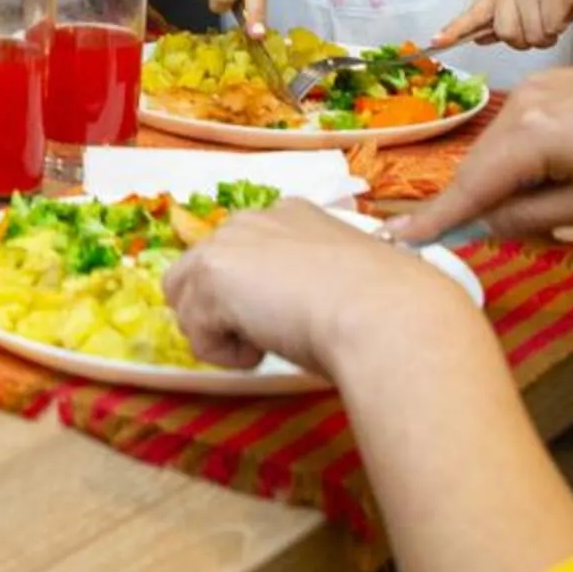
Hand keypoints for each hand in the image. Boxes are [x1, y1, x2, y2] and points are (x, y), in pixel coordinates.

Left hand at [165, 201, 478, 374]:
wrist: (383, 312)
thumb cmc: (382, 307)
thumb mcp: (344, 282)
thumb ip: (310, 283)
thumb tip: (295, 315)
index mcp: (291, 215)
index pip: (241, 253)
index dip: (250, 293)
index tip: (281, 317)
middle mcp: (254, 219)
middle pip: (200, 274)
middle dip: (222, 313)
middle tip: (270, 335)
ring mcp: (227, 243)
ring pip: (189, 306)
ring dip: (225, 337)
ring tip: (272, 341)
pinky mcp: (210, 274)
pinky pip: (196, 336)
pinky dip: (227, 356)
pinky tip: (266, 348)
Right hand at [386, 66, 572, 244]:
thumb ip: (528, 216)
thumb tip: (485, 223)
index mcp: (531, 133)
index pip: (470, 185)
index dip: (435, 217)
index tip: (397, 239)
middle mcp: (523, 102)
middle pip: (476, 164)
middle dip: (466, 202)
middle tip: (452, 241)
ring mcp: (537, 87)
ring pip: (494, 146)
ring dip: (493, 181)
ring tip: (510, 218)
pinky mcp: (552, 83)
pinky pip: (515, 130)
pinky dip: (512, 160)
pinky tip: (532, 182)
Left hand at [433, 0, 572, 50]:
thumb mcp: (527, 7)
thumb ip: (503, 22)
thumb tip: (478, 37)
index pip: (474, 13)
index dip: (455, 29)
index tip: (436, 42)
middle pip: (506, 33)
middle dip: (525, 39)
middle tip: (540, 25)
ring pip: (528, 35)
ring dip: (545, 36)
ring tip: (553, 19)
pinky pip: (548, 29)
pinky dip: (558, 30)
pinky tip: (563, 15)